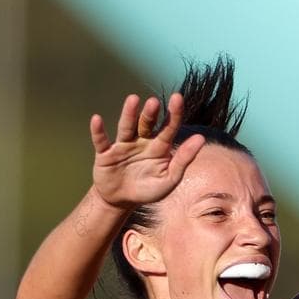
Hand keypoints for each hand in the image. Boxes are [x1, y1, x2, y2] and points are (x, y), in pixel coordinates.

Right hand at [90, 92, 205, 208]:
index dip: (173, 114)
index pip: (168, 128)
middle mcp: (141, 141)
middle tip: (154, 102)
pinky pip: (101, 141)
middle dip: (150, 113)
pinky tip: (97, 119)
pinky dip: (98, 131)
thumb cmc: (149, 190)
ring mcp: (123, 146)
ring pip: (126, 127)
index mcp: (159, 147)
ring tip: (133, 100)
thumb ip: (183, 160)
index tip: (177, 98)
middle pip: (146, 124)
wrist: (121, 201)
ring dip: (129, 114)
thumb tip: (201, 138)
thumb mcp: (169, 179)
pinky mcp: (105, 153)